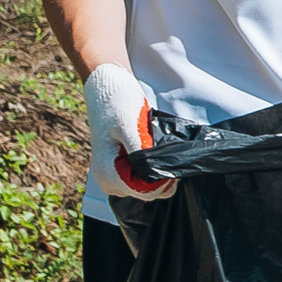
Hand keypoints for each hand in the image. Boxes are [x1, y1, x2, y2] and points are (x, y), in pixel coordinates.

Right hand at [83, 63, 175, 202]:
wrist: (107, 87)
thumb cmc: (118, 102)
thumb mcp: (131, 126)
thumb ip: (141, 153)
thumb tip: (154, 174)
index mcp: (107, 173)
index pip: (146, 194)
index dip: (164, 182)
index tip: (174, 163)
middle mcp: (107, 180)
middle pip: (147, 193)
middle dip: (162, 177)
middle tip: (168, 151)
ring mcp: (113, 175)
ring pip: (146, 186)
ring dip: (159, 171)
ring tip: (160, 148)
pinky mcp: (120, 167)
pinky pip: (142, 177)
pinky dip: (153, 167)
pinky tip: (155, 149)